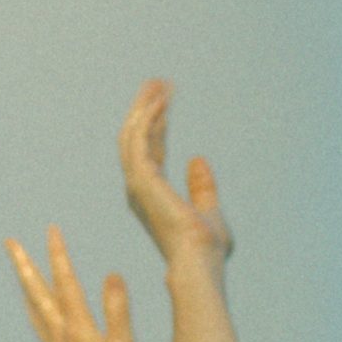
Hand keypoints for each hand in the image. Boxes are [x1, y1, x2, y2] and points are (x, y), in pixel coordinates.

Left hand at [5, 225, 139, 341]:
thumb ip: (117, 310)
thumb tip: (112, 276)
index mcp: (77, 327)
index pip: (65, 281)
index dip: (58, 254)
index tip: (51, 230)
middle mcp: (61, 333)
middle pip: (38, 290)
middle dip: (24, 263)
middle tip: (9, 242)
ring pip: (34, 305)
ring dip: (26, 282)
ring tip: (17, 266)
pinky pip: (38, 323)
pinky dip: (32, 307)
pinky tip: (32, 307)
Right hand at [119, 79, 230, 265]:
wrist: (201, 257)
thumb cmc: (207, 246)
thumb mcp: (208, 209)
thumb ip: (202, 186)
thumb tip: (197, 159)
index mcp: (151, 198)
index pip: (151, 153)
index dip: (158, 126)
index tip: (167, 102)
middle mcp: (138, 190)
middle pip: (136, 140)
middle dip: (145, 110)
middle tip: (157, 83)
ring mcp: (137, 184)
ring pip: (132, 136)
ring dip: (145, 107)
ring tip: (159, 83)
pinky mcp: (141, 178)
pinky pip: (138, 139)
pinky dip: (147, 117)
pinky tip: (161, 99)